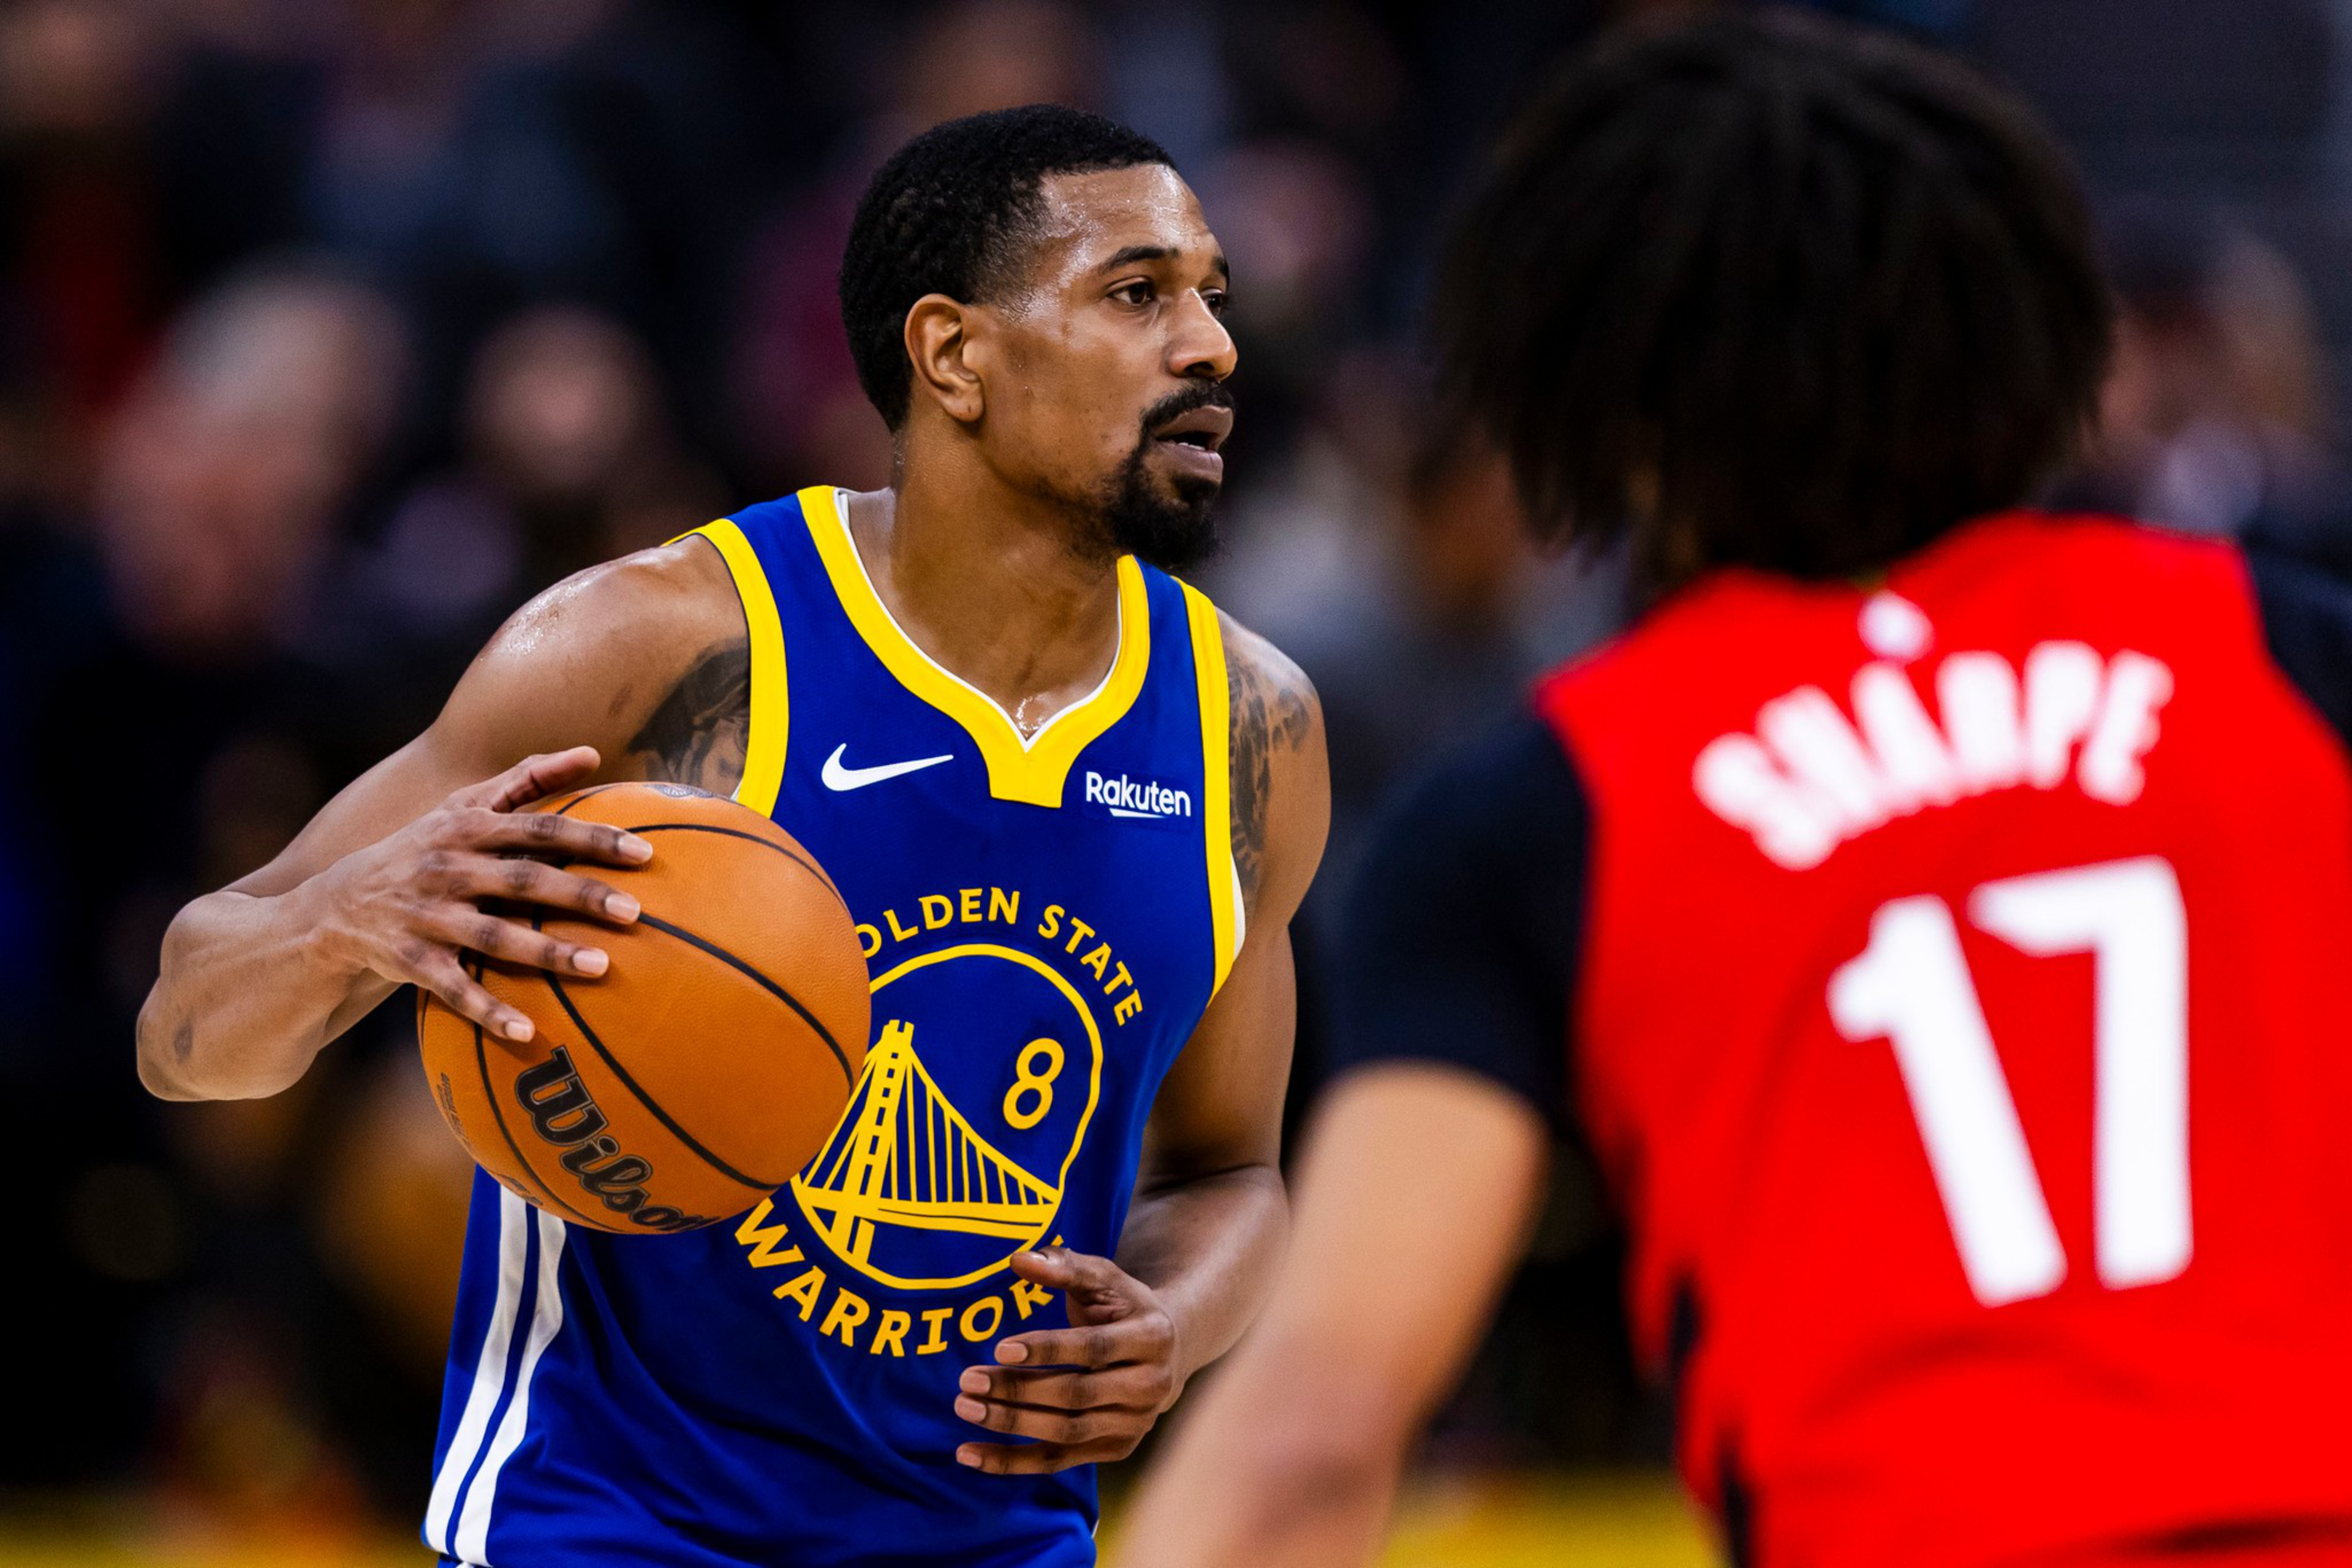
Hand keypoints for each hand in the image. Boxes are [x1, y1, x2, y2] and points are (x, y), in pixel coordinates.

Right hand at [308, 746, 650, 1041]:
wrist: (338, 904)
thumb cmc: (425, 847)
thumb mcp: (465, 806)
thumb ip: (527, 778)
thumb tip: (592, 752)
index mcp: (468, 828)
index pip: (539, 829)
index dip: (590, 837)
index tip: (643, 853)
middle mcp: (447, 868)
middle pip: (523, 880)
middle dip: (579, 895)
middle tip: (635, 912)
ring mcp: (428, 916)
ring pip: (493, 937)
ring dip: (546, 954)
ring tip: (601, 967)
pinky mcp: (410, 960)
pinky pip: (453, 989)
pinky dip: (487, 1011)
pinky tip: (527, 1032)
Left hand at [953, 1246, 1183, 1474]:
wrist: (1168, 1350)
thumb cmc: (1123, 1307)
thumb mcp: (1103, 1279)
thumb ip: (1064, 1266)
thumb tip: (1018, 1260)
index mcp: (1151, 1337)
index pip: (1093, 1348)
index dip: (1047, 1349)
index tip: (1000, 1347)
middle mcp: (1150, 1387)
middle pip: (1075, 1394)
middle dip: (1018, 1389)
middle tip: (969, 1381)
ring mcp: (1134, 1424)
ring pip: (1065, 1431)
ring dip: (1011, 1424)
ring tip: (966, 1407)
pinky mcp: (1114, 1449)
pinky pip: (1058, 1461)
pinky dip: (1012, 1462)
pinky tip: (970, 1455)